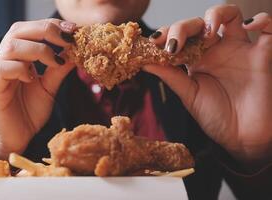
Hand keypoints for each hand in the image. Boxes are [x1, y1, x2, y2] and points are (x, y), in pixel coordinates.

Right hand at [0, 19, 75, 158]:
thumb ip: (58, 69)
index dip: (50, 26)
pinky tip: (32, 79)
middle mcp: (4, 59)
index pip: (29, 29)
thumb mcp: (50, 87)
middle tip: (66, 40)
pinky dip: (20, 69)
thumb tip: (75, 51)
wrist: (18, 137)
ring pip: (10, 47)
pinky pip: (1, 68)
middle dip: (44, 31)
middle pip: (17, 31)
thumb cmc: (30, 110)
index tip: (72, 30)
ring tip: (53, 62)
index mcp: (17, 56)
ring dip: (36, 50)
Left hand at [144, 4, 271, 164]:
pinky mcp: (262, 55)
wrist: (242, 137)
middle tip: (176, 44)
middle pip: (199, 23)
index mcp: (197, 59)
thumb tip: (144, 62)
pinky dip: (264, 19)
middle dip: (183, 27)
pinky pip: (269, 29)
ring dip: (216, 16)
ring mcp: (239, 50)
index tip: (154, 42)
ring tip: (208, 35)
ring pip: (229, 15)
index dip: (167, 33)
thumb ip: (170, 76)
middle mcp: (216, 50)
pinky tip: (250, 25)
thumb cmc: (216, 117)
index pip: (180, 36)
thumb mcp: (189, 96)